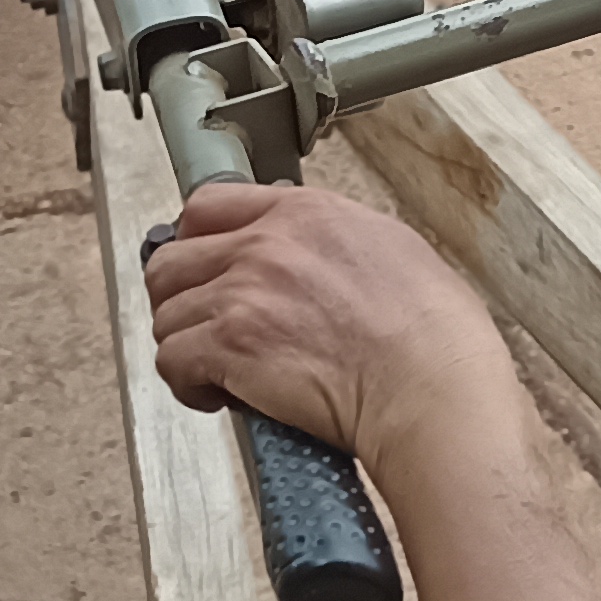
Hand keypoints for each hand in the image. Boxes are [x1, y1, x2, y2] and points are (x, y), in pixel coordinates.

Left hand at [144, 180, 516, 479]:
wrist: (432, 387)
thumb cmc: (434, 335)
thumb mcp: (392, 249)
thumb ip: (333, 241)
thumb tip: (313, 258)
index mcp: (305, 214)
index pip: (209, 205)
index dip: (196, 241)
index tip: (203, 267)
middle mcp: (265, 245)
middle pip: (171, 260)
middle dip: (181, 298)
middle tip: (204, 325)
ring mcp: (242, 294)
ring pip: (166, 314)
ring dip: (187, 344)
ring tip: (220, 370)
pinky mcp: (229, 347)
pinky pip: (172, 361)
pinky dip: (188, 384)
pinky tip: (221, 394)